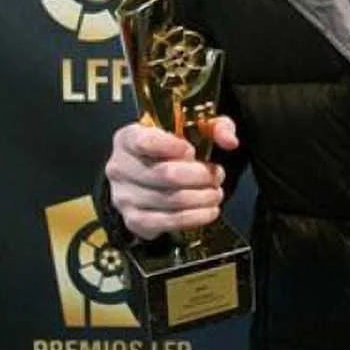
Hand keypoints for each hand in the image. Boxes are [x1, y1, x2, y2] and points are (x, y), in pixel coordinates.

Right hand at [104, 117, 238, 240]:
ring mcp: (124, 196)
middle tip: (216, 175)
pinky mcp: (133, 220)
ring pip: (169, 200)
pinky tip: (209, 211)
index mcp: (128, 137)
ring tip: (216, 193)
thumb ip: (215, 126)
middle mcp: (119, 167)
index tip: (192, 151)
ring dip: (201, 198)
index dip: (172, 146)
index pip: (145, 141)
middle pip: (164, 174)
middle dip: (199, 176)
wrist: (150, 174)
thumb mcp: (194, 127)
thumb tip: (230, 141)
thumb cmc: (173, 147)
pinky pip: (166, 222)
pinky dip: (194, 218)